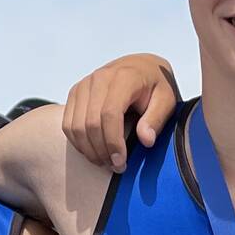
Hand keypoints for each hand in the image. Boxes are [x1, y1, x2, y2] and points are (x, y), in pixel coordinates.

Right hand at [60, 54, 179, 172]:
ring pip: (76, 125)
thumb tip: (146, 140)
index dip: (113, 142)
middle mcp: (99, 78)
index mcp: (124, 77)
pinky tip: (94, 152)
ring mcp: (84, 85)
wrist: (142, 67)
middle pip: (90, 123)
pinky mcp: (75, 93)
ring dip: (89, 150)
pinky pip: (68, 123)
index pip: (109, 114)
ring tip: (106, 163)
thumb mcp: (167, 100)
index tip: (122, 162)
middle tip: (116, 167)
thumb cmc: (156, 86)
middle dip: (101, 151)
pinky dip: (78, 142)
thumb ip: (156, 119)